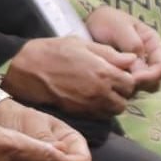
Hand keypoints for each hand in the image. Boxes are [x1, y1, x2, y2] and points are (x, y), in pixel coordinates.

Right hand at [2, 36, 134, 118]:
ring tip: (100, 91)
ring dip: (111, 103)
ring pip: (113, 111)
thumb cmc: (54, 51)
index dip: (126, 77)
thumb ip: (110, 54)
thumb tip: (132, 60)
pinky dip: (99, 109)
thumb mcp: (83, 44)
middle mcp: (100, 92)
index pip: (131, 83)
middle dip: (121, 92)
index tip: (117, 72)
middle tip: (110, 83)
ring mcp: (88, 105)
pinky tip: (89, 97)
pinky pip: (98, 116)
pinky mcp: (78, 113)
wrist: (28, 69)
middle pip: (124, 100)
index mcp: (104, 72)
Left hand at [85, 7, 160, 92]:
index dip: (151, 76)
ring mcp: (138, 68)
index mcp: (153, 44)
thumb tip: (140, 71)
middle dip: (141, 84)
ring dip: (131, 88)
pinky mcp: (126, 75)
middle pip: (155, 81)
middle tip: (122, 83)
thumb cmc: (106, 21)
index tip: (134, 79)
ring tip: (114, 82)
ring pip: (143, 87)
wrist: (90, 23)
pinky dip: (121, 88)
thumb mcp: (120, 28)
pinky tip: (109, 83)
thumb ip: (132, 46)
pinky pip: (129, 87)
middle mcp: (149, 59)